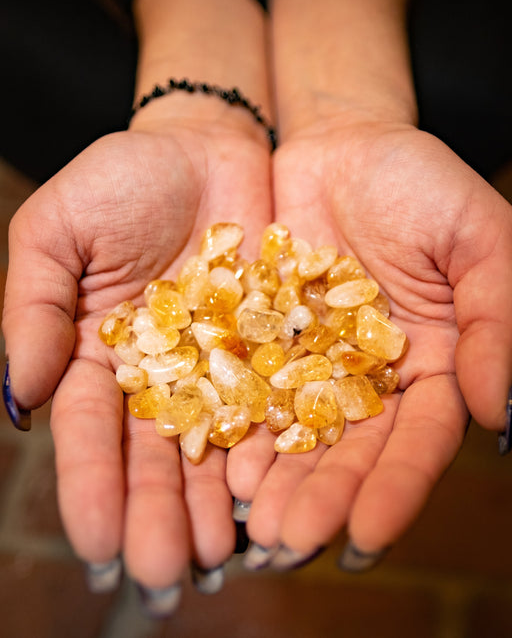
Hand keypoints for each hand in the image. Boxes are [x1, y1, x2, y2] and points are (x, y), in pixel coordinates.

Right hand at [2, 121, 270, 592]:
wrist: (209, 147)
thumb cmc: (126, 177)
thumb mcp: (60, 226)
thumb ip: (33, 306)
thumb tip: (19, 392)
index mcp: (101, 354)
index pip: (91, 434)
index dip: (92, 489)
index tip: (98, 545)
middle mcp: (162, 374)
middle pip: (156, 457)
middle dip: (158, 516)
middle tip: (169, 575)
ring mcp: (221, 365)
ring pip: (217, 447)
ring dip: (216, 504)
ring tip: (222, 556)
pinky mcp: (274, 349)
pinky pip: (275, 405)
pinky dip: (273, 452)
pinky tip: (275, 497)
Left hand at [226, 120, 511, 568]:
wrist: (341, 142)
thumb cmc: (419, 180)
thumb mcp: (479, 236)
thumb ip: (496, 320)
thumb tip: (492, 411)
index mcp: (433, 363)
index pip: (421, 439)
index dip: (398, 489)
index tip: (366, 535)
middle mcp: (372, 377)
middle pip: (352, 451)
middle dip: (325, 499)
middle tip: (291, 543)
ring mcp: (313, 362)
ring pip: (297, 434)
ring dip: (277, 482)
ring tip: (251, 526)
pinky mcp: (262, 341)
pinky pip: (249, 389)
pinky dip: (238, 428)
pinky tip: (219, 466)